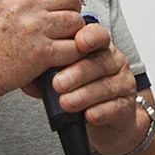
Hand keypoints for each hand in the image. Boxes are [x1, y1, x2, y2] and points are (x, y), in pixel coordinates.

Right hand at [0, 0, 84, 104]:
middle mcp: (23, 1)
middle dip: (69, 7)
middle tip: (57, 19)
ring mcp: (34, 26)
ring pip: (76, 20)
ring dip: (71, 30)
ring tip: (56, 36)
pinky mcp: (42, 52)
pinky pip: (75, 46)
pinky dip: (71, 52)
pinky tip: (58, 53)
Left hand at [52, 22, 147, 154]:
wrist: (106, 120)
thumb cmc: (81, 90)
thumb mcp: (64, 75)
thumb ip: (48, 71)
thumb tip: (27, 76)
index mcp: (98, 47)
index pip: (97, 34)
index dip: (89, 37)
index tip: (78, 42)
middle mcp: (114, 61)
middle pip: (100, 61)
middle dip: (78, 72)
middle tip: (58, 83)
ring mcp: (123, 83)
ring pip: (107, 86)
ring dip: (85, 94)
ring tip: (66, 102)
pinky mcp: (127, 106)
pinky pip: (116, 107)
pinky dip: (101, 111)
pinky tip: (89, 115)